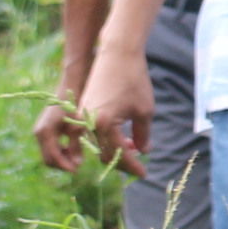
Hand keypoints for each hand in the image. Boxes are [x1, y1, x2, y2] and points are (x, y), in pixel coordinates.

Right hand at [31, 87, 92, 174]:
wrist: (67, 92)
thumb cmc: (74, 106)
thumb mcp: (77, 127)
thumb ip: (76, 146)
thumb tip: (77, 164)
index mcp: (46, 132)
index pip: (53, 157)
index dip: (65, 165)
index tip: (77, 170)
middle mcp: (39, 133)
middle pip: (48, 159)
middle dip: (62, 164)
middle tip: (77, 166)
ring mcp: (39, 133)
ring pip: (48, 155)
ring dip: (61, 159)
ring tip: (75, 158)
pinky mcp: (42, 132)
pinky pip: (48, 148)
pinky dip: (58, 152)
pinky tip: (70, 149)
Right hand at [79, 48, 154, 179]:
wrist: (117, 53)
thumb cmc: (134, 80)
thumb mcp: (144, 110)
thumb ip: (143, 134)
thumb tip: (142, 151)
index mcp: (104, 125)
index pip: (118, 155)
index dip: (132, 166)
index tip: (143, 175)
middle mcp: (89, 123)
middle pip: (104, 154)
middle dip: (122, 161)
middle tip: (138, 165)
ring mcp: (83, 116)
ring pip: (97, 144)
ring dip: (114, 149)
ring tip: (132, 147)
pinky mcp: (83, 109)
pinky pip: (92, 132)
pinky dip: (106, 138)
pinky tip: (122, 136)